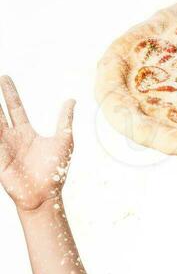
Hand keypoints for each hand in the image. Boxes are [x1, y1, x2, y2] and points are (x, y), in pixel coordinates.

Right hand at [0, 75, 74, 211]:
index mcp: (27, 133)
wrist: (45, 195)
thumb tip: (72, 100)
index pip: (15, 108)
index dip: (10, 94)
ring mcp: (3, 148)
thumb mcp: (63, 141)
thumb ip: (65, 120)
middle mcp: (13, 138)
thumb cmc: (55, 171)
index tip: (4, 78)